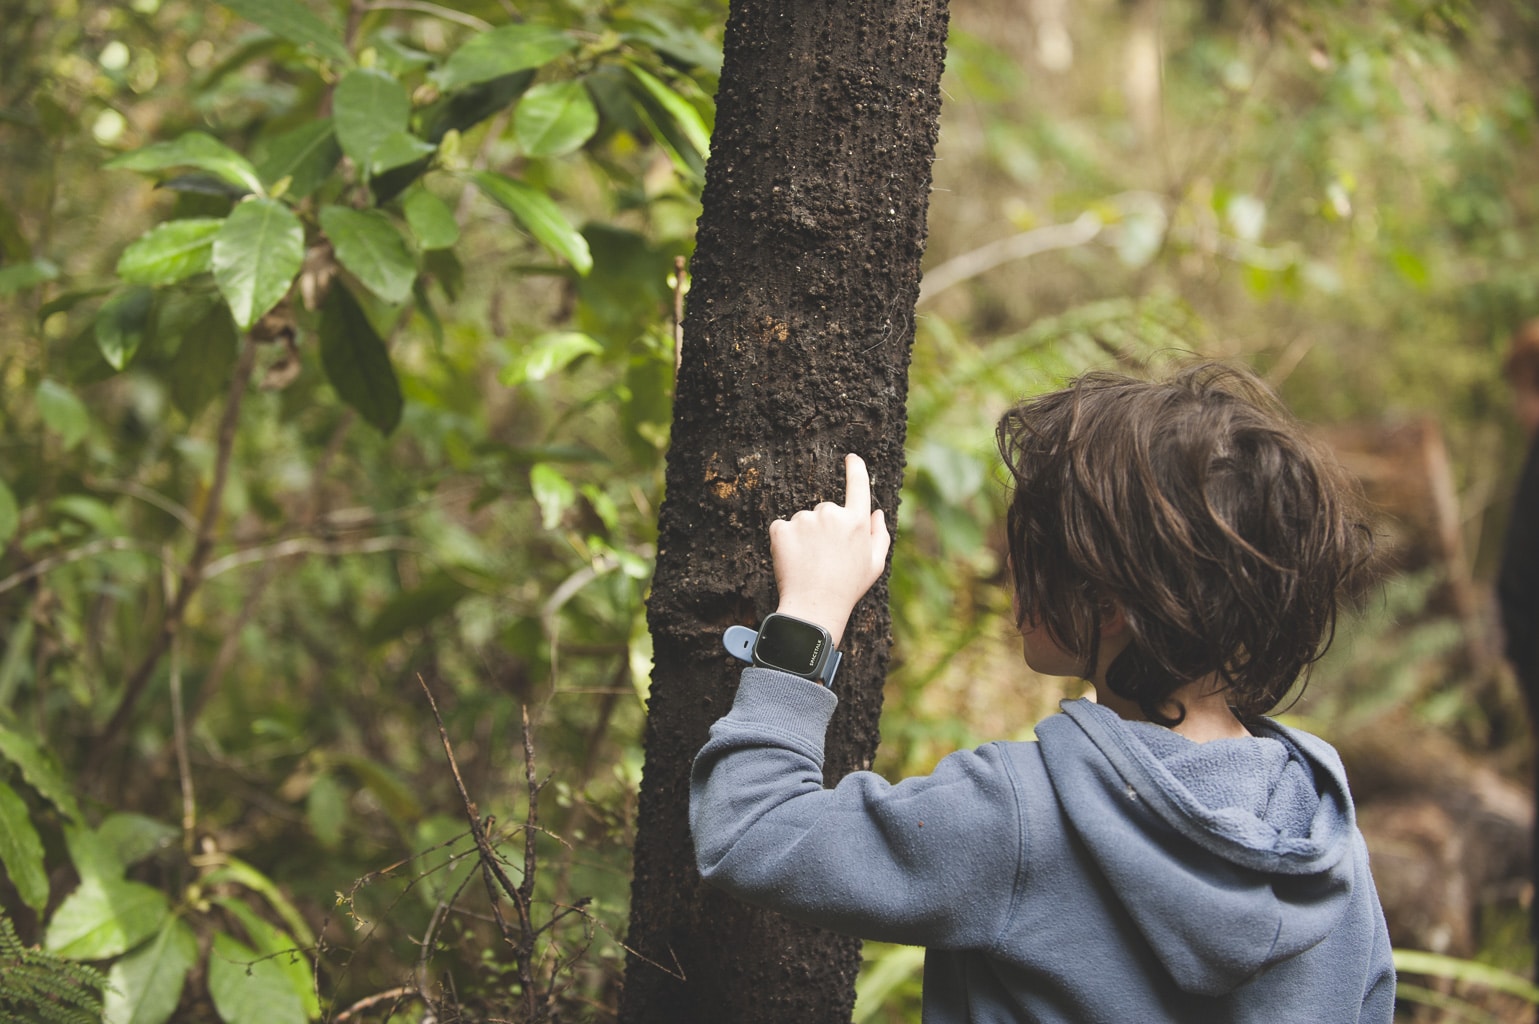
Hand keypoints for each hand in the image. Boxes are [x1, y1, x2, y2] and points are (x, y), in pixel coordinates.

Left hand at [769, 453, 890, 647]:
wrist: (814, 607)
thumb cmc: (847, 588)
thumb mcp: (875, 565)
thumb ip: (879, 535)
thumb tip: (876, 512)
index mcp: (856, 521)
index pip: (858, 486)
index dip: (856, 469)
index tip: (852, 459)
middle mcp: (831, 514)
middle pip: (826, 509)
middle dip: (825, 527)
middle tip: (826, 556)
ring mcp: (804, 520)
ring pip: (804, 521)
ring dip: (805, 536)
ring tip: (810, 563)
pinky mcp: (781, 529)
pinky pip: (783, 529)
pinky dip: (785, 542)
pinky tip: (793, 561)